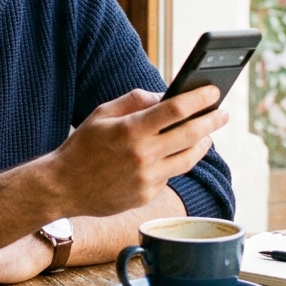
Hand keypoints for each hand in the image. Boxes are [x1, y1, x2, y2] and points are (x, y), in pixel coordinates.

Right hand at [45, 87, 226, 218]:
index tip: (213, 90)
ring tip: (208, 134)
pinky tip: (176, 153)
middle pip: (191, 134)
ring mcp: (147, 178)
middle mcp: (142, 155)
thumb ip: (135, 101)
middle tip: (223, 113)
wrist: (63, 187)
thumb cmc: (83, 145)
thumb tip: (165, 96)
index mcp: (131, 130)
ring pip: (188, 158)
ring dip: (203, 144)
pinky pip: (170, 175)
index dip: (199, 98)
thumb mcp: (102, 113)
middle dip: (212, 120)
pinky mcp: (146, 195)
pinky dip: (176, 161)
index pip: (175, 109)